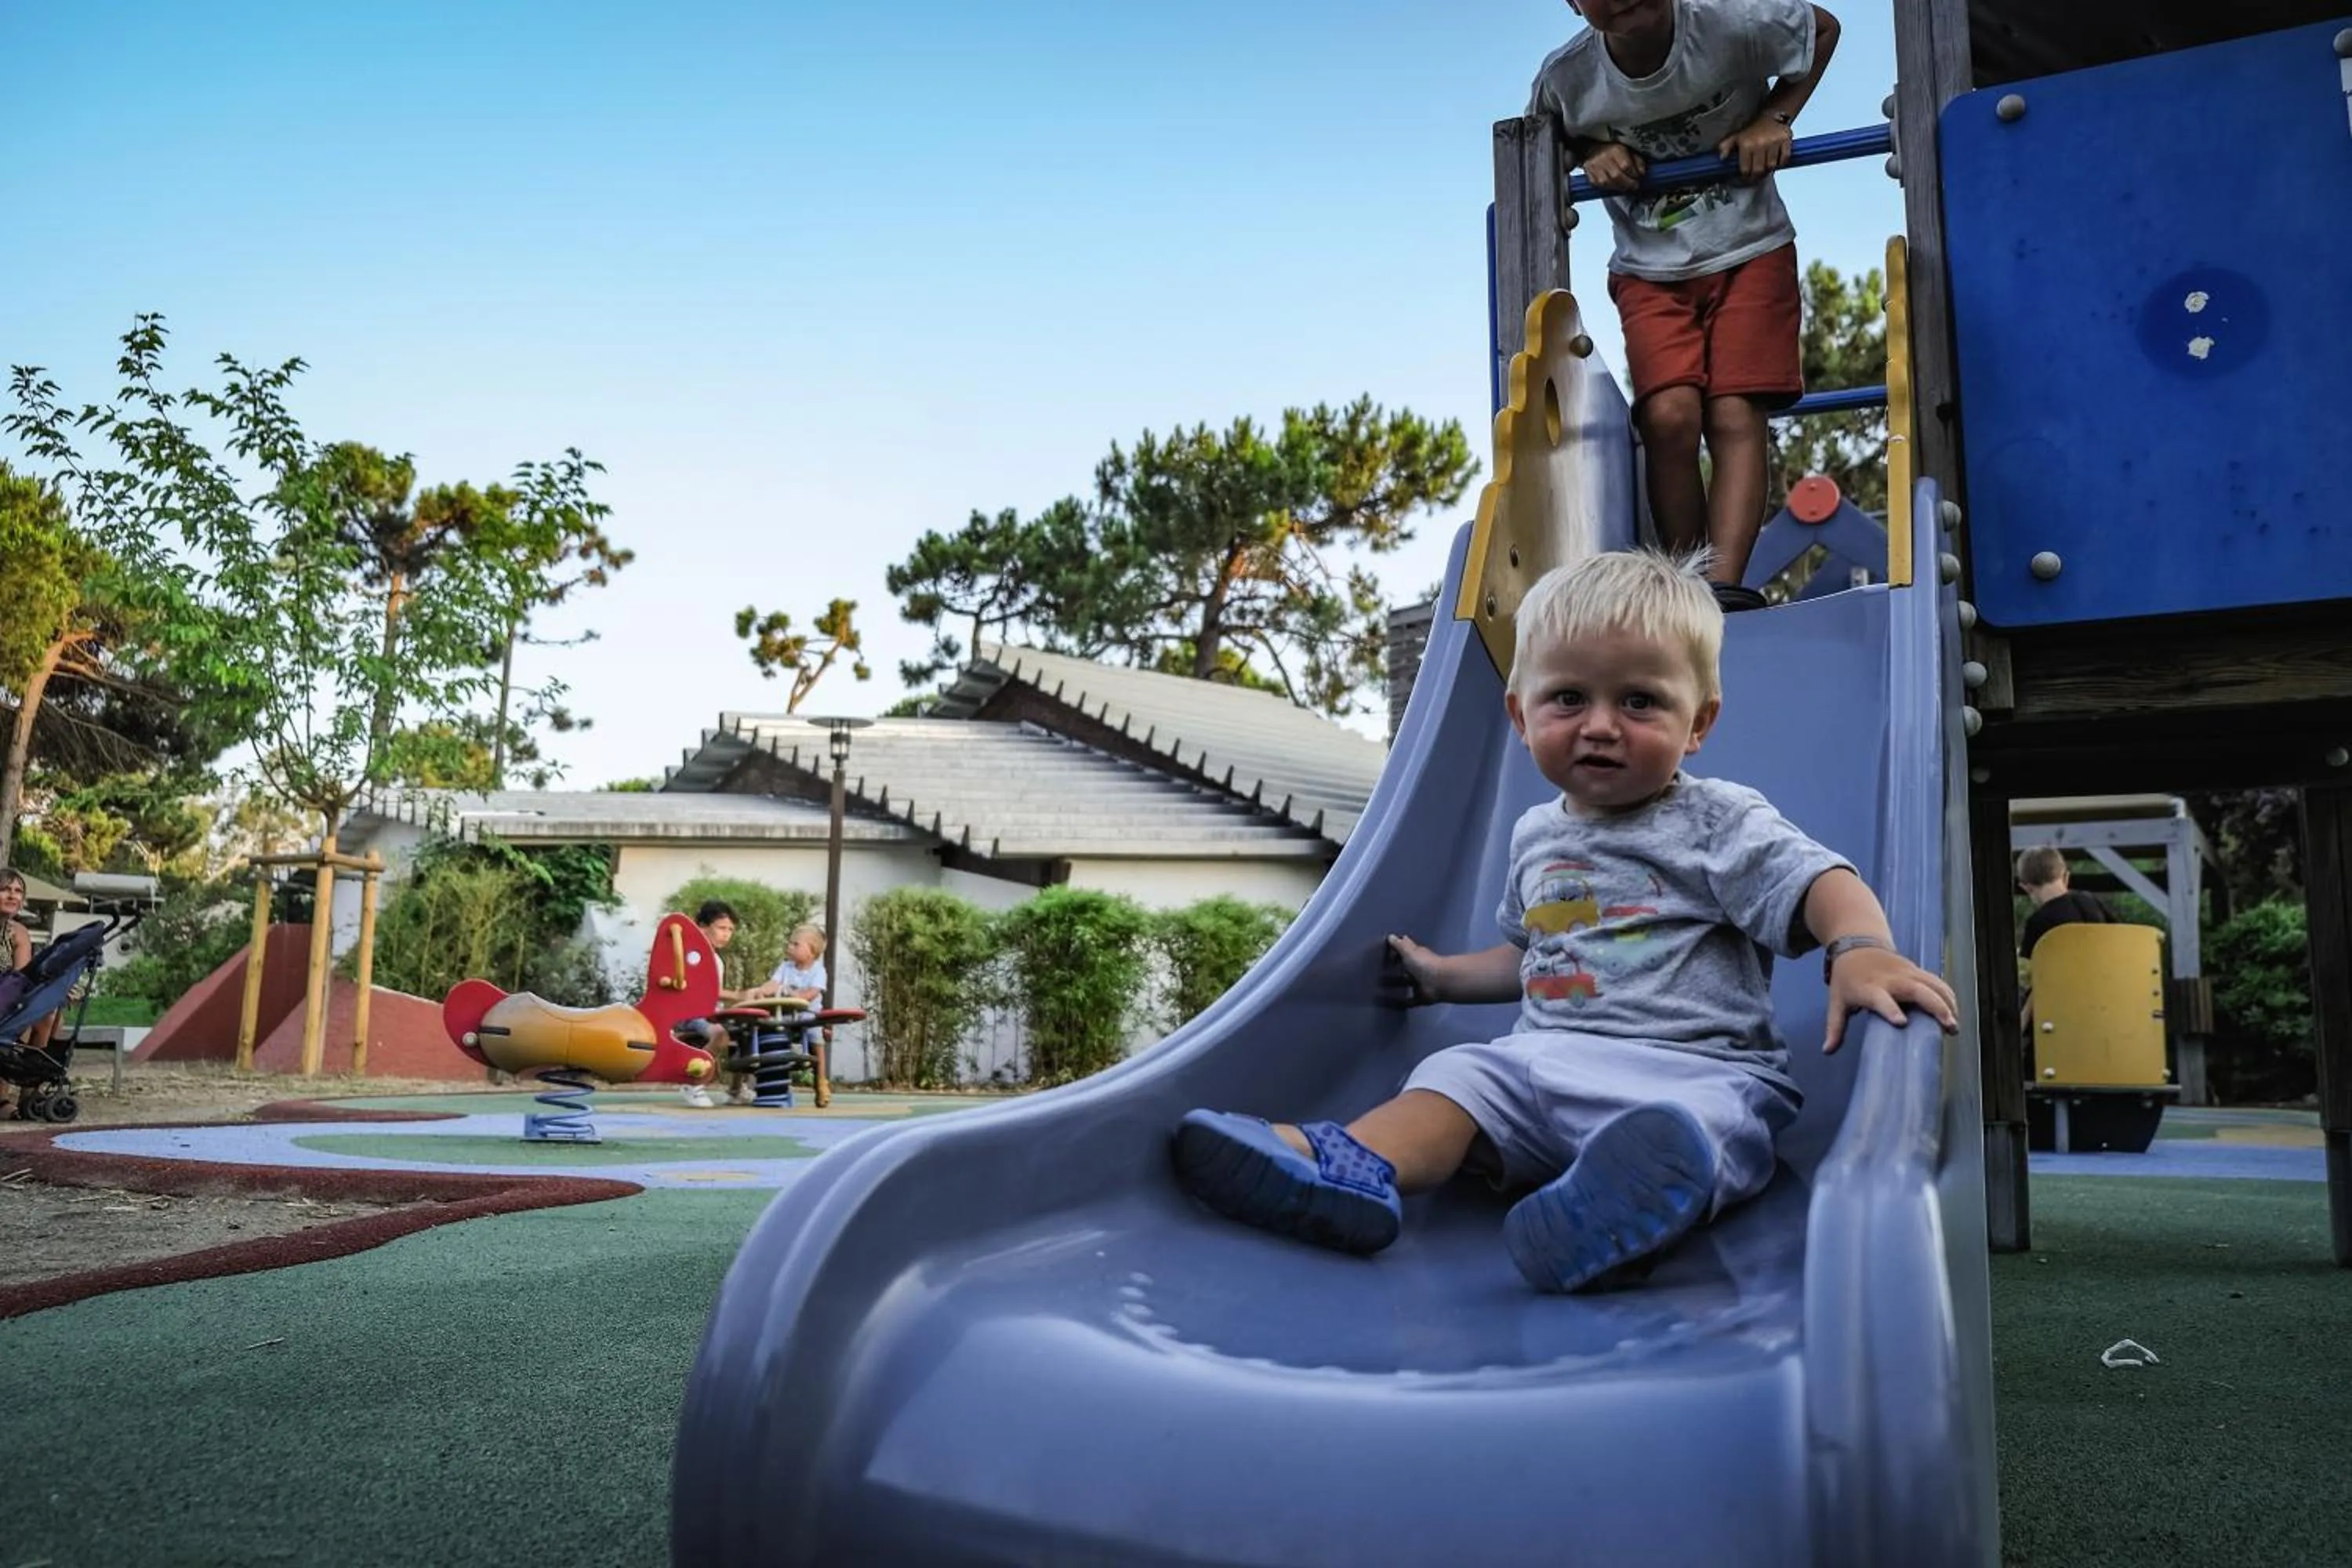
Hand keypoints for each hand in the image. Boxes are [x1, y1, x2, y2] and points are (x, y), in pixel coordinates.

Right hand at [1380, 934, 1445, 1008]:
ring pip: (1408, 983)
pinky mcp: (1422, 997)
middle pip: (1408, 966)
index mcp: (1418, 955)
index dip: (1400, 949)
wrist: (1439, 982)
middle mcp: (1420, 968)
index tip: (1388, 951)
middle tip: (1383, 969)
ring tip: (1382, 987)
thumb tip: (1391, 936)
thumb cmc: (1423, 964)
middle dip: (1399, 967)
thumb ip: (1399, 945)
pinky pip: (1411, 1000)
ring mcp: (1422, 983)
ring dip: (1399, 984)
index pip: (1408, 949)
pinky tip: (1393, 1003)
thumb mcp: (1408, 951)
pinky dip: (1403, 1002)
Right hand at [1579, 142, 1645, 192]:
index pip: (1626, 165)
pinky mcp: (1589, 174)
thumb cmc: (1613, 150)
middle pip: (1617, 175)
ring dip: (1619, 187)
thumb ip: (1637, 160)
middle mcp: (1604, 157)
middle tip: (1634, 186)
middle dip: (1628, 183)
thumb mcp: (1628, 150)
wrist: (1593, 149)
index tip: (1639, 177)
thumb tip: (1642, 172)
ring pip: (1608, 183)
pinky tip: (1615, 186)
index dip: (1634, 174)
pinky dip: (1608, 188)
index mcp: (1616, 150)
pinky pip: (1599, 185)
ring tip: (1625, 187)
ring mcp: (1595, 166)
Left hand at [1715, 117, 1793, 179]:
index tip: (1747, 177)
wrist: (1770, 116)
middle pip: (1759, 170)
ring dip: (1769, 170)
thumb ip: (1726, 147)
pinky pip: (1784, 158)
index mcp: (1747, 144)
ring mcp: (1774, 142)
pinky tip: (1776, 160)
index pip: (1746, 170)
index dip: (1746, 176)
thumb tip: (1721, 158)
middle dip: (1757, 176)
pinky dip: (1781, 162)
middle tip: (1757, 176)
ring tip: (1765, 167)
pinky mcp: (1785, 140)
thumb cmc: (1752, 130)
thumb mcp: (1736, 137)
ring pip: (1771, 166)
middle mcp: (1760, 143)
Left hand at [1824, 948, 1959, 1051]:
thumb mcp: (1836, 1001)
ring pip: (1933, 985)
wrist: (1857, 945)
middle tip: (1949, 1026)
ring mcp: (1907, 973)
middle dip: (1935, 1007)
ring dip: (1947, 1003)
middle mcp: (1891, 979)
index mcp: (1869, 988)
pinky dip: (1948, 995)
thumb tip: (1827, 1051)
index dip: (1890, 1009)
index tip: (1902, 1022)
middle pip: (1917, 990)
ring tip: (1954, 1025)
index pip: (1880, 999)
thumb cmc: (1847, 979)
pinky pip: (1937, 981)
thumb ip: (1835, 1027)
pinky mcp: (1917, 970)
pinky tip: (1954, 1012)